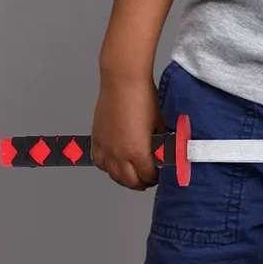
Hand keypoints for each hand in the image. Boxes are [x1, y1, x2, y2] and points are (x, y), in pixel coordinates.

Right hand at [90, 72, 165, 191]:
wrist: (123, 80)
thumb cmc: (143, 96)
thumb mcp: (160, 123)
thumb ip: (162, 142)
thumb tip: (165, 152)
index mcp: (137, 151)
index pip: (147, 176)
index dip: (156, 177)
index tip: (160, 174)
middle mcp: (119, 153)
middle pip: (129, 181)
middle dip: (141, 182)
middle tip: (148, 179)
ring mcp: (106, 147)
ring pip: (113, 175)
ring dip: (124, 178)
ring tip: (133, 175)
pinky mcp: (97, 138)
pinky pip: (99, 162)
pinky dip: (107, 167)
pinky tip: (114, 164)